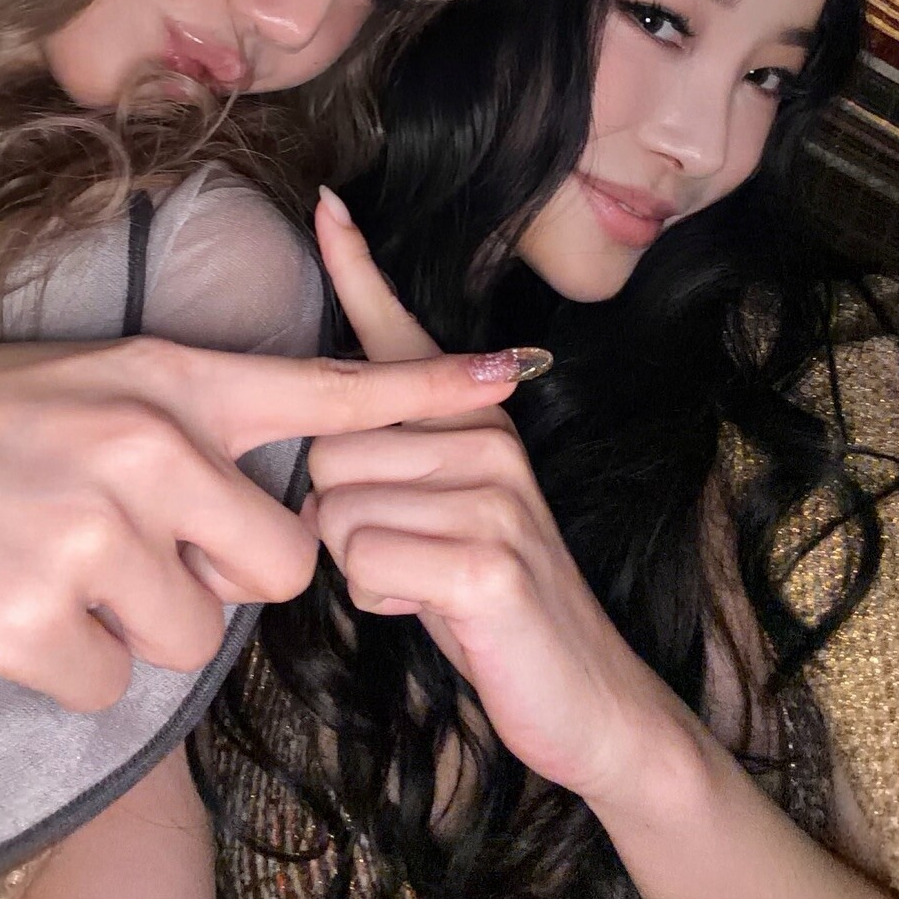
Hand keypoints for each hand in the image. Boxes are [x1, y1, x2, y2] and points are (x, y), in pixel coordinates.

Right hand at [0, 332, 530, 711]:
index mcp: (162, 382)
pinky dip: (62, 667)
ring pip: (187, 639)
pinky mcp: (25, 620)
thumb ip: (180, 430)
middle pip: (276, 566)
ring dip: (128, 626)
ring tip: (44, 564)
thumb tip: (242, 501)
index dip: (424, 391)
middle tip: (131, 549)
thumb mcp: (85, 385)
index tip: (514, 378)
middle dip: (223, 581)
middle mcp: (141, 449)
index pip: (323, 389)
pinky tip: (3, 607)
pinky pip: (105, 687)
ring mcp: (84, 535)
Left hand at [310, 188, 670, 803]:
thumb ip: (392, 471)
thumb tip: (311, 457)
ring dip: (360, 567)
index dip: (358, 268)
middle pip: (327, 451)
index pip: (400, 335)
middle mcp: (488, 436)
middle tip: (407, 557)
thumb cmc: (488, 606)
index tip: (326, 201)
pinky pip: (365, 563)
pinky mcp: (488, 556)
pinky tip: (436, 608)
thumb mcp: (441, 520)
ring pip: (335, 511)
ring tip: (426, 581)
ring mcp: (495, 492)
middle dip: (338, 521)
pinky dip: (383, 600)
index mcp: (473, 420)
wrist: (586, 697)